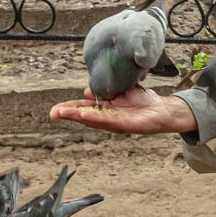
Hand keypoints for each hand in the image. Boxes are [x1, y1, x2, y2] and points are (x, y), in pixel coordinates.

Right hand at [50, 85, 197, 134]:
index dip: (69, 108)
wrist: (162, 109)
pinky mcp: (124, 125)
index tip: (55, 109)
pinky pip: (108, 121)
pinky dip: (96, 118)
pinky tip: (85, 116)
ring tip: (64, 114)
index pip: (83, 108)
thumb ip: (104, 91)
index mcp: (105, 108)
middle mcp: (107, 117)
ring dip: (77, 116)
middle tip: (53, 113)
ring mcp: (115, 122)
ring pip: (93, 119)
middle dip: (69, 114)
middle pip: (84, 115)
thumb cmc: (142, 101)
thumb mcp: (120, 92)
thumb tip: (87, 92)